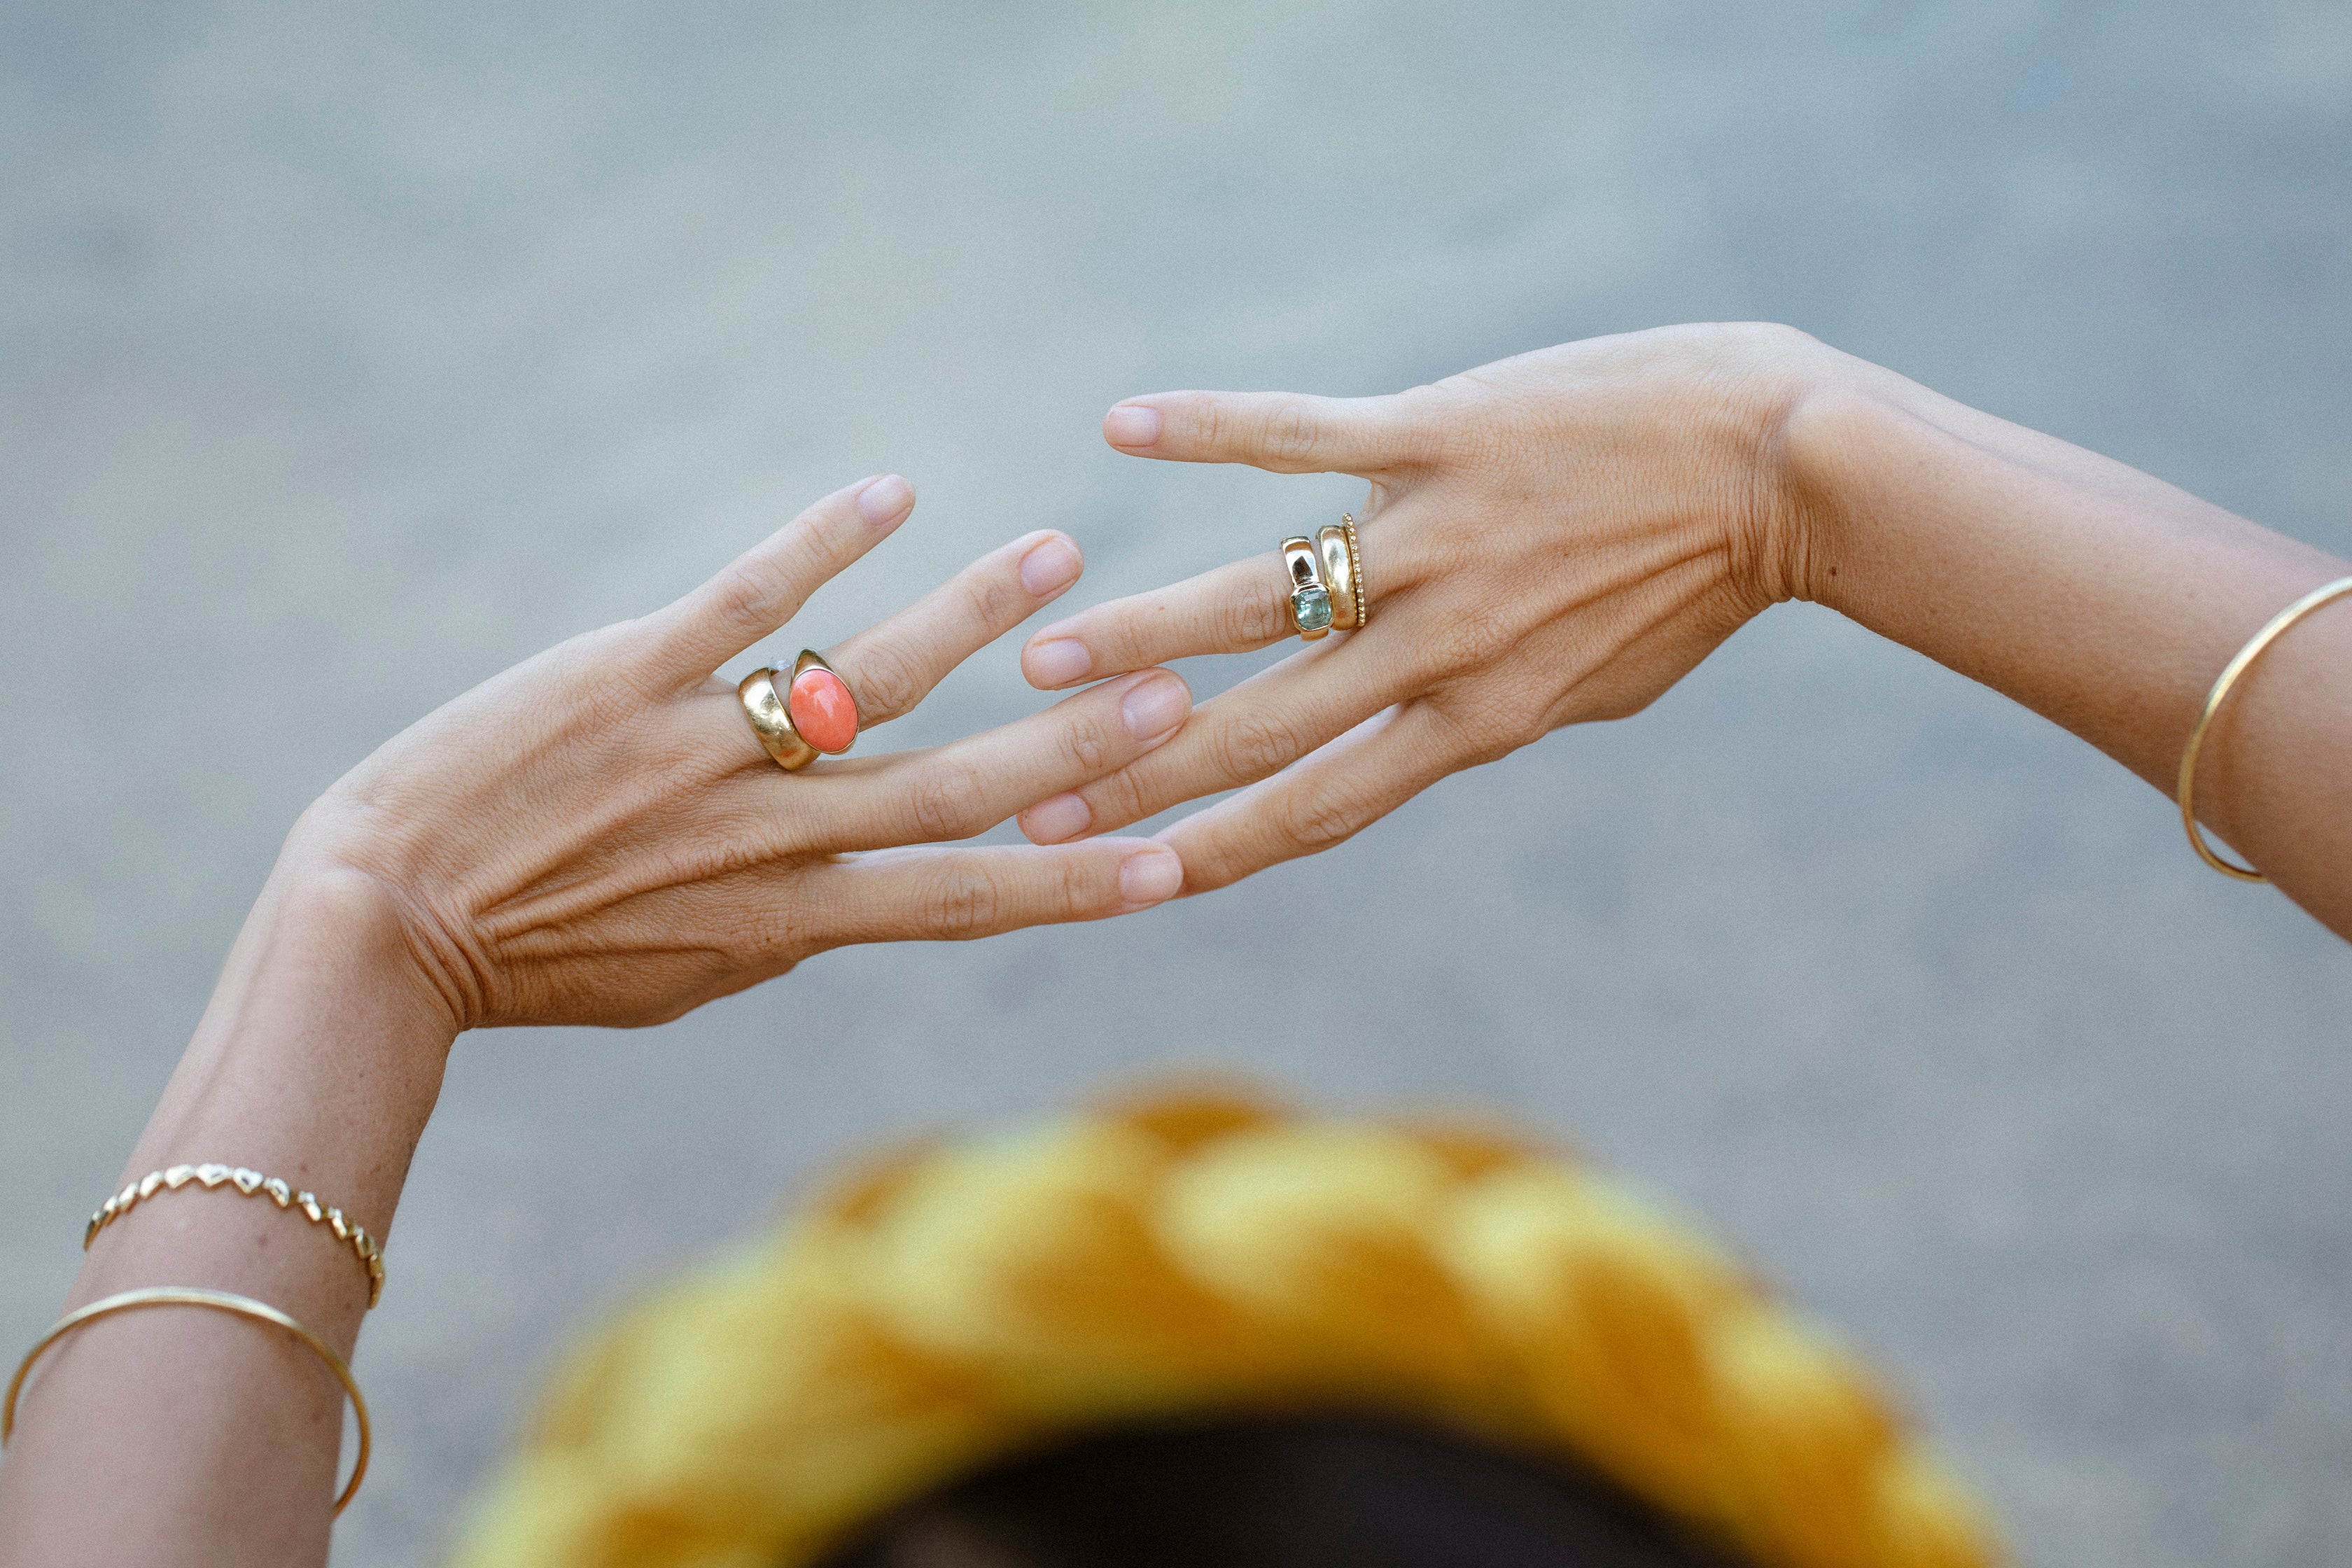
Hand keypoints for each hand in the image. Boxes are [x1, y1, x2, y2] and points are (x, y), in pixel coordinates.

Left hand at [288, 474, 1193, 1030]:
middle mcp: (770, 837)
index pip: (964, 899)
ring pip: (872, 676)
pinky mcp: (630, 674)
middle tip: (1169, 692)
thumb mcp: (685, 974)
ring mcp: (705, 750)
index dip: (1074, 880)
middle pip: (954, 786)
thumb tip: (863, 897)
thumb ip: (787, 930)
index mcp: (793, 919)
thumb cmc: (539, 960)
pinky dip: (823, 542)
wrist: (382, 922)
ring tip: (1056, 547)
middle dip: (1072, 742)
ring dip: (975, 613)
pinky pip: (747, 601)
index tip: (1172, 865)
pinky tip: (893, 492)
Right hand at [1013, 324, 1836, 891]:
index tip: (1117, 873)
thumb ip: (1493, 711)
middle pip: (1260, 727)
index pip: (1315, 807)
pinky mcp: (1442, 434)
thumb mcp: (1595, 685)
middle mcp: (1440, 646)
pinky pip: (1304, 433)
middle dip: (1139, 770)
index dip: (1206, 847)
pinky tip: (1127, 424)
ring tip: (1044, 654)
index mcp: (1476, 719)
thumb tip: (1421, 734)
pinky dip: (1213, 429)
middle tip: (1031, 794)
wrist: (1791, 466)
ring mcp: (1434, 539)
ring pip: (1255, 600)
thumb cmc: (1697, 581)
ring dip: (1142, 631)